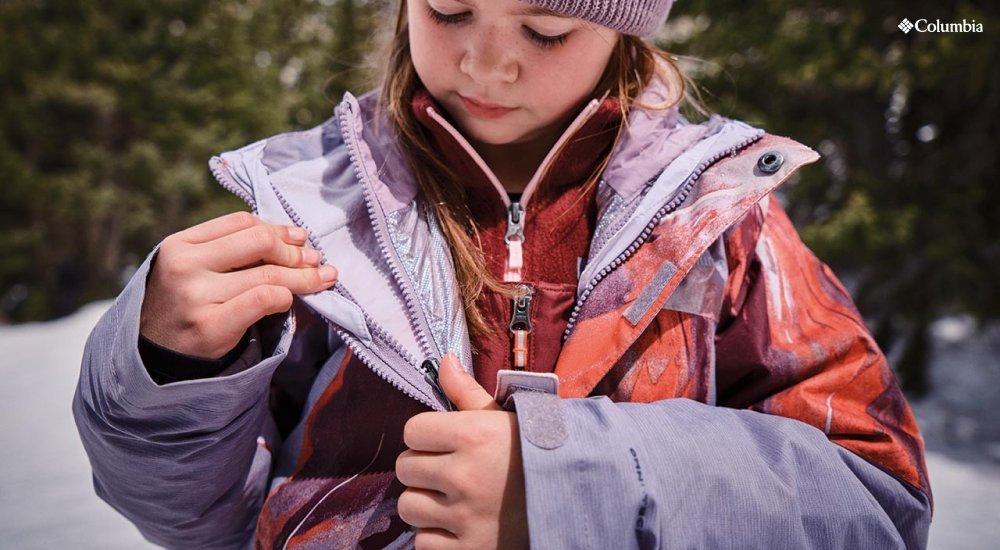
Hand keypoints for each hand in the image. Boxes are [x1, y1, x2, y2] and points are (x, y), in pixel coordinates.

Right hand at [139, 211, 337, 359]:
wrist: (153, 358)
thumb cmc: (184, 307)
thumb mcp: (193, 269)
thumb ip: (230, 250)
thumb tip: (294, 238)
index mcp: (179, 244)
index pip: (241, 223)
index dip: (277, 228)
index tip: (298, 238)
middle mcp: (184, 266)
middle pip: (258, 242)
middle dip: (294, 251)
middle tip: (314, 259)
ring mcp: (196, 296)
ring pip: (268, 274)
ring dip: (302, 276)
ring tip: (321, 278)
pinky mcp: (211, 325)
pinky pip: (264, 299)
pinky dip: (285, 297)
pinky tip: (289, 302)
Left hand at [396, 354, 528, 549]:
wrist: (575, 497)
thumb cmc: (535, 453)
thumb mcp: (503, 418)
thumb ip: (466, 391)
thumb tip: (443, 361)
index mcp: (474, 435)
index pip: (412, 431)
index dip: (426, 435)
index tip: (442, 442)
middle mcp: (465, 475)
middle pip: (405, 468)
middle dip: (423, 468)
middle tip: (448, 470)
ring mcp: (466, 517)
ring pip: (408, 507)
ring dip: (425, 504)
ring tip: (451, 498)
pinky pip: (423, 543)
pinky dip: (436, 536)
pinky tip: (458, 524)